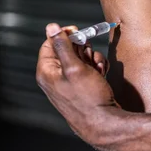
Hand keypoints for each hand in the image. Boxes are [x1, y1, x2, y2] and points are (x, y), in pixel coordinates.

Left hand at [35, 23, 118, 138]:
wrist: (104, 123)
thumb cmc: (88, 99)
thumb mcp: (75, 67)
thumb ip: (63, 46)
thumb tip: (51, 28)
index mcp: (46, 72)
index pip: (49, 43)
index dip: (64, 35)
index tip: (77, 31)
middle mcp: (55, 78)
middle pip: (66, 50)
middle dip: (82, 49)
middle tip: (89, 54)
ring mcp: (68, 84)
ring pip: (79, 59)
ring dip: (92, 58)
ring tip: (98, 68)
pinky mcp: (81, 88)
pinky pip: (87, 70)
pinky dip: (96, 68)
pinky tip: (102, 73)